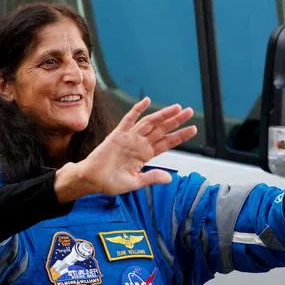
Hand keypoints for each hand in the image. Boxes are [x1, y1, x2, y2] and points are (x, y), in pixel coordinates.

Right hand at [57, 99, 197, 200]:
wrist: (91, 180)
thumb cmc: (110, 182)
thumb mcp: (135, 182)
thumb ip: (151, 178)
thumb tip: (169, 179)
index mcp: (145, 155)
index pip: (167, 143)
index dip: (180, 136)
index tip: (193, 129)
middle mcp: (140, 144)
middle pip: (162, 130)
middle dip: (176, 121)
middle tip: (189, 112)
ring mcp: (129, 138)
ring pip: (149, 123)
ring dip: (163, 115)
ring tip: (176, 108)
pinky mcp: (117, 135)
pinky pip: (128, 120)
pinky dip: (137, 110)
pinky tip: (146, 101)